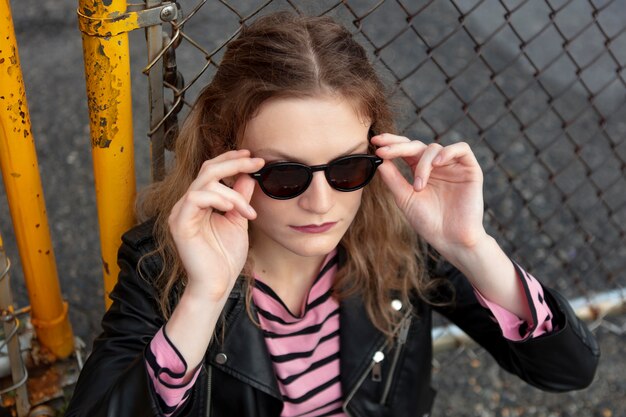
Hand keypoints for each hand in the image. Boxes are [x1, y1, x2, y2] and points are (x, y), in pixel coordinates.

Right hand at [167, 149, 263, 300]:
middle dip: (234, 163)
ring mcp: (181, 212)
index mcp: (200, 202)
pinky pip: (196, 197)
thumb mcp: (239, 220)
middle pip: (208, 169)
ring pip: (206, 182)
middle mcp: (188, 203)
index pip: (212, 170)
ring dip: (233, 194)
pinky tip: (232, 209)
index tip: (254, 156)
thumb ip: (241, 198)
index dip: (232, 159)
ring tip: (247, 212)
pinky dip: (217, 199)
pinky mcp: (180, 222)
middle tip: (257, 161)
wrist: (217, 284)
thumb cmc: (226, 257)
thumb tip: (249, 175)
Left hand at [372, 134, 486, 255]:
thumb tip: (379, 159)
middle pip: (417, 145)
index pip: (405, 150)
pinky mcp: (470, 169)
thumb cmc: (428, 222)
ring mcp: (453, 166)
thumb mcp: (405, 199)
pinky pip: (462, 149)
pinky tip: (437, 164)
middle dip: (398, 146)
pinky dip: (447, 152)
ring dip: (422, 164)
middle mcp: (436, 166)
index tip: (374, 143)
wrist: (451, 240)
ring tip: (418, 186)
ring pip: (434, 148)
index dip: (391, 144)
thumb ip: (393, 179)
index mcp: (420, 171)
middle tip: (383, 151)